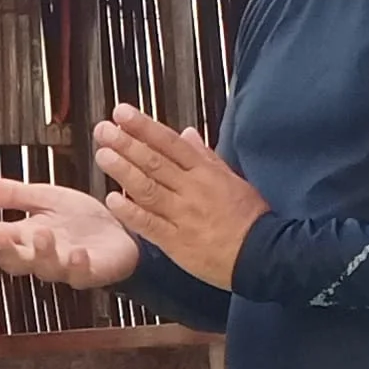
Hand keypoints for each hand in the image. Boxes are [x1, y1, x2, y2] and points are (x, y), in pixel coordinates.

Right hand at [0, 175, 141, 288]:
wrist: (122, 232)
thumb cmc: (81, 221)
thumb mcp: (44, 198)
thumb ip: (11, 195)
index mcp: (25, 237)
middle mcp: (41, 255)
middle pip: (15, 259)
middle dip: (4, 248)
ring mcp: (64, 267)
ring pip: (45, 268)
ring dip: (41, 252)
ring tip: (42, 233)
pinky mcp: (90, 273)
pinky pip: (80, 274)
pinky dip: (77, 264)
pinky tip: (77, 253)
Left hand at [93, 105, 267, 281]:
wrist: (265, 255)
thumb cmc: (251, 217)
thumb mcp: (233, 180)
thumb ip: (206, 156)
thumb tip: (186, 133)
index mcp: (206, 173)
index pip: (170, 144)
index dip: (144, 127)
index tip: (122, 113)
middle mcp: (193, 190)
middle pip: (155, 163)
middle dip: (127, 144)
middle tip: (102, 129)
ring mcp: (184, 216)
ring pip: (149, 189)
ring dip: (124, 171)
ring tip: (103, 155)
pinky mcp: (178, 243)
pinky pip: (151, 224)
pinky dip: (131, 212)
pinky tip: (113, 199)